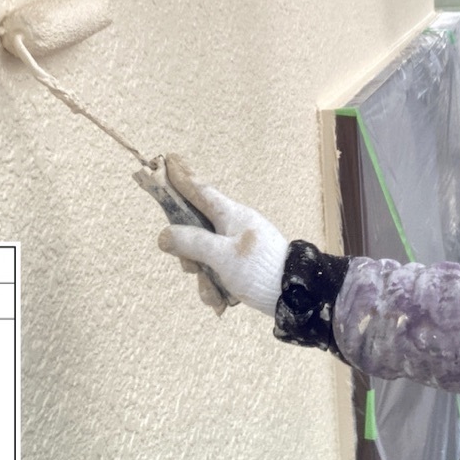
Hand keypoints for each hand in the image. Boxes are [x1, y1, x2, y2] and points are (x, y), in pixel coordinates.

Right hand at [157, 156, 288, 316]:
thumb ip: (192, 243)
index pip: (200, 190)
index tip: (168, 159)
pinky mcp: (241, 264)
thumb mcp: (222, 256)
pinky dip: (215, 286)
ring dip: (204, 277)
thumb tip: (164, 235)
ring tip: (213, 292)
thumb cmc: (260, 268)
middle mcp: (232, 225)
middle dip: (189, 253)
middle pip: (195, 228)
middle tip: (191, 268)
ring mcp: (236, 244)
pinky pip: (217, 271)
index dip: (182, 177)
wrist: (295, 294)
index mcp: (231, 214)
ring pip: (204, 255)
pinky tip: (220, 301)